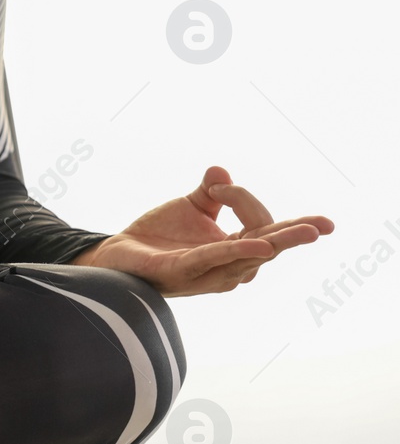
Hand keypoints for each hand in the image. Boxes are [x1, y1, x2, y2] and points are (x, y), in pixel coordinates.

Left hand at [71, 166, 333, 296]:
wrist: (117, 252)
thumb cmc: (159, 235)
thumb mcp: (191, 206)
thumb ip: (212, 191)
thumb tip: (220, 170)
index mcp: (235, 249)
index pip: (262, 226)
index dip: (246, 199)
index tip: (217, 184)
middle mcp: (228, 266)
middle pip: (269, 247)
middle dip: (297, 234)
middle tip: (325, 225)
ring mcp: (207, 273)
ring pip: (249, 258)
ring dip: (277, 243)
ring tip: (305, 233)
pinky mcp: (181, 272)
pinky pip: (213, 261)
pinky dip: (238, 253)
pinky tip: (259, 248)